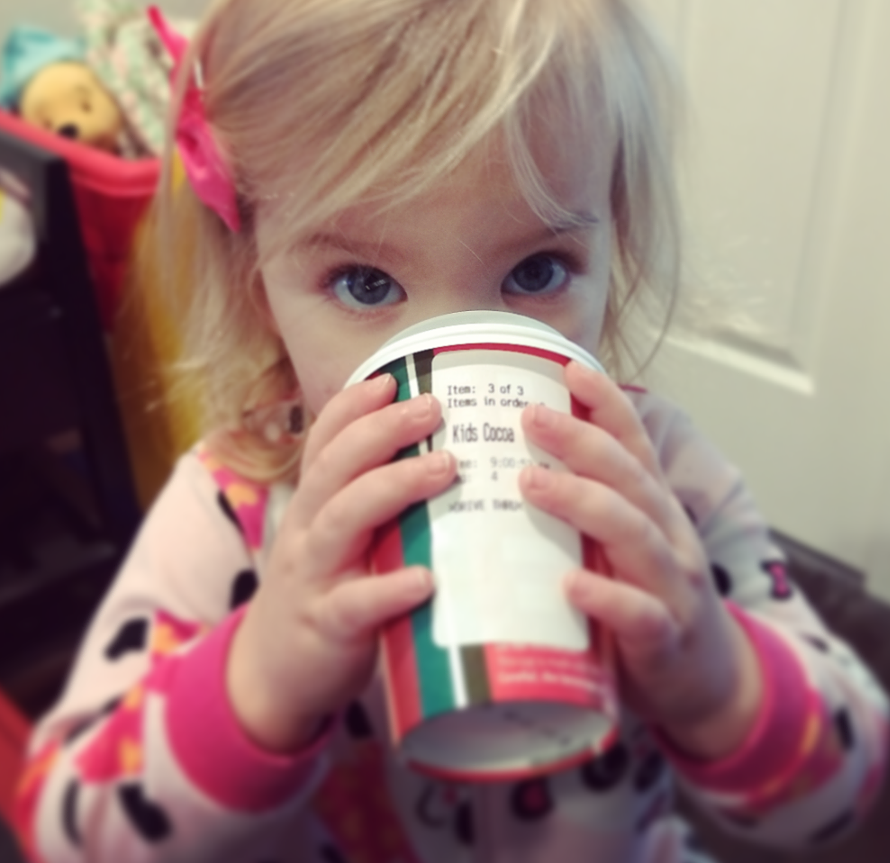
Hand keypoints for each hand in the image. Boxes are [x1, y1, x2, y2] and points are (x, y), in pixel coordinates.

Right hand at [226, 374, 455, 752]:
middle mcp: (308, 530)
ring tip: (444, 468)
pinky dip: (389, 588)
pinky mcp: (327, 627)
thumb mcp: (339, 539)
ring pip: (344, 518)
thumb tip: (452, 459)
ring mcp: (314, 576)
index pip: (324, 441)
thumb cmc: (326, 591)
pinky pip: (356, 604)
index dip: (352, 406)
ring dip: (393, 487)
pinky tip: (426, 578)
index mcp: (314, 504)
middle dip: (381, 431)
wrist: (272, 675)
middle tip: (433, 407)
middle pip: (336, 466)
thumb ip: (377, 505)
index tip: (391, 380)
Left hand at [518, 362, 761, 760]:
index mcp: (655, 511)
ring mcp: (673, 586)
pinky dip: (606, 597)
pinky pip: (639, 615)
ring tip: (529, 482)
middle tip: (530, 416)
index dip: (607, 404)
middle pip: (629, 477)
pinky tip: (569, 584)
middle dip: (581, 441)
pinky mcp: (666, 640)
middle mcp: (670, 536)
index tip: (571, 368)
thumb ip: (587, 513)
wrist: (708, 682)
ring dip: (582, 502)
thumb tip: (515, 468)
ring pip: (634, 532)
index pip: (634, 446)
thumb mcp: (624, 547)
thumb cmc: (649, 602)